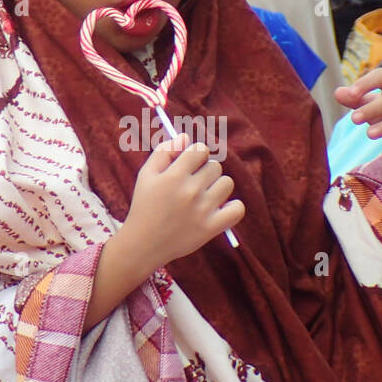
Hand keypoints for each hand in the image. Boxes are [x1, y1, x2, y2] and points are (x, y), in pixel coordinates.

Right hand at [122, 133, 243, 266]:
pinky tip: (219, 209)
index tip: (189, 166)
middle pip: (215, 166)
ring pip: (227, 183)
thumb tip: (185, 137)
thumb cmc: (145, 206)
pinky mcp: (211, 228)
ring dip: (217, 187)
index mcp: (174, 175)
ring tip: (204, 197)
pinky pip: (237, 209)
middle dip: (205, 172)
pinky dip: (232, 207)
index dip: (196, 155)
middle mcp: (190, 191)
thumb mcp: (146, 175)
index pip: (201, 149)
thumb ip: (164, 151)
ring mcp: (203, 210)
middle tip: (192, 186)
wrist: (143, 244)